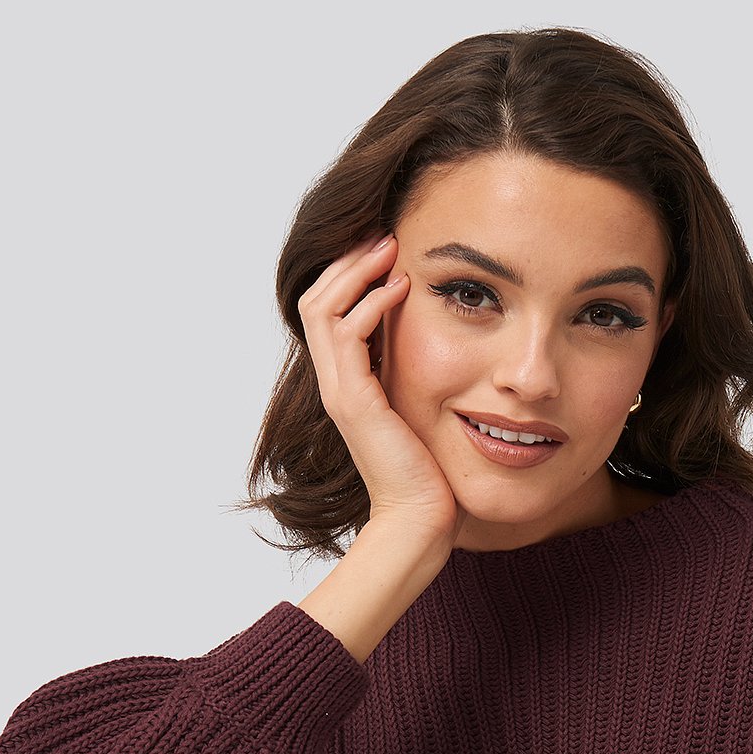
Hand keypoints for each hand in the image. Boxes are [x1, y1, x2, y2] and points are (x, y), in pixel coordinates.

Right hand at [297, 232, 460, 549]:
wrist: (420, 518)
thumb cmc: (428, 471)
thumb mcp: (420, 408)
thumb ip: (413, 374)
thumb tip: (437, 339)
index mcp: (347, 382)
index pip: (328, 310)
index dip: (350, 274)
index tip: (385, 249)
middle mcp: (335, 383)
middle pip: (315, 299)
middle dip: (348, 261)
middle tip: (383, 235)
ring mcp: (339, 392)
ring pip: (323, 309)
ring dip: (356, 272)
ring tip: (390, 250)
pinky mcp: (353, 402)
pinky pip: (347, 336)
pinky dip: (370, 306)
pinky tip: (400, 290)